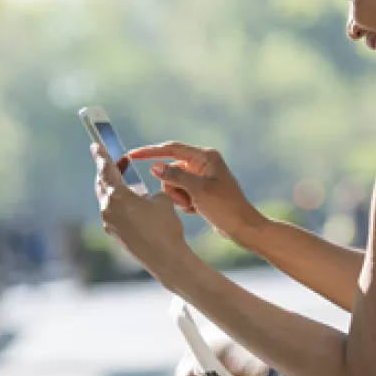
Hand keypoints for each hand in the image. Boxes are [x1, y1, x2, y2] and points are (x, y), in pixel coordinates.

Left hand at [91, 143, 191, 280]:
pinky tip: (131, 201)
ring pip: (106, 198)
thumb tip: (141, 195)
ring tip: (128, 179)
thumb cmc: (165, 226)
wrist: (166, 259)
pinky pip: (112, 211)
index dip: (101, 155)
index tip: (95, 144)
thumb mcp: (160, 199)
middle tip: (120, 160)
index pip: (106, 169)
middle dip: (110, 170)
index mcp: (117, 196)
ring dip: (115, 187)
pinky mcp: (114, 233)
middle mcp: (107, 209)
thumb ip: (146, 191)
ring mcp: (109, 223)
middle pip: (103, 183)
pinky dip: (118, 202)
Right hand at [128, 141, 263, 238]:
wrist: (243, 227)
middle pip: (171, 169)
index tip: (132, 155)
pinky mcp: (200, 190)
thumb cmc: (225, 207)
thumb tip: (155, 166)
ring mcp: (202, 177)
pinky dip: (184, 202)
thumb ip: (175, 176)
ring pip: (174, 183)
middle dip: (172, 186)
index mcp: (205, 156)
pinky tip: (196, 210)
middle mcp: (203, 163)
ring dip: (178, 196)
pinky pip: (181, 193)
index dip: (150, 152)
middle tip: (185, 200)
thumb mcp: (198, 190)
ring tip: (192, 206)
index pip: (171, 148)